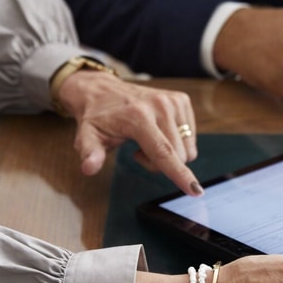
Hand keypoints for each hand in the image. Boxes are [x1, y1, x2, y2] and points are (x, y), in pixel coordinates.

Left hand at [55, 71, 202, 195]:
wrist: (103, 90)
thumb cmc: (97, 117)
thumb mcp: (86, 137)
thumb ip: (90, 153)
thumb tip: (88, 168)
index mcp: (138, 117)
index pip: (164, 152)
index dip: (179, 174)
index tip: (196, 191)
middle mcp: (160, 106)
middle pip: (177, 156)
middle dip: (160, 164)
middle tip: (138, 153)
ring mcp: (174, 101)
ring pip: (186, 149)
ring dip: (170, 154)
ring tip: (147, 141)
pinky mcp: (182, 100)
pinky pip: (190, 136)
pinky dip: (176, 141)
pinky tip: (157, 131)